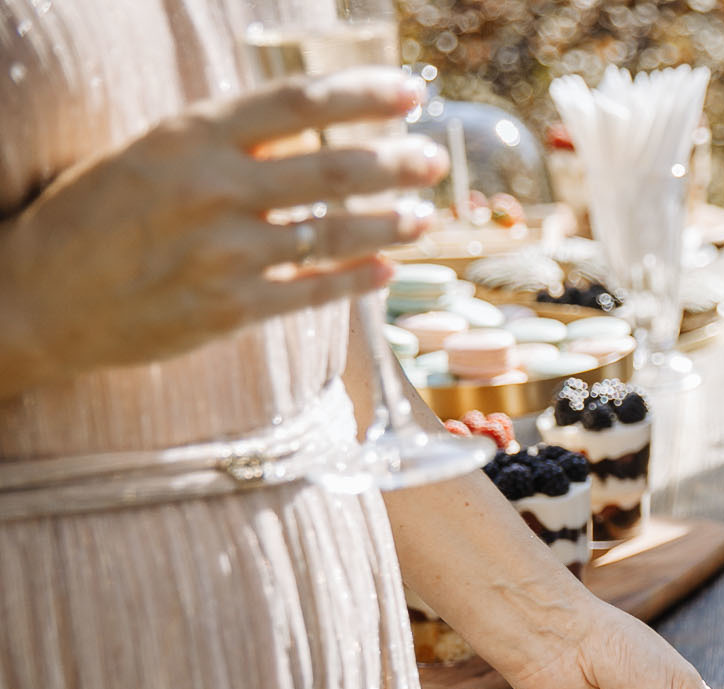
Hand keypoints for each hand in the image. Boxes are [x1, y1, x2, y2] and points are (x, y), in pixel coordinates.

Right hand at [0, 70, 444, 399]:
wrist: (37, 295)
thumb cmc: (96, 216)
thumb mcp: (151, 154)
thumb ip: (225, 144)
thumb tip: (312, 130)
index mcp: (190, 136)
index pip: (297, 102)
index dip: (364, 95)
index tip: (410, 93)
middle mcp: (212, 188)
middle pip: (334, 169)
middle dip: (397, 163)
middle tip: (433, 160)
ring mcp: (223, 252)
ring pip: (334, 233)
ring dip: (390, 224)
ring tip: (422, 218)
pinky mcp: (229, 309)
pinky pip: (313, 292)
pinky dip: (359, 279)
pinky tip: (386, 270)